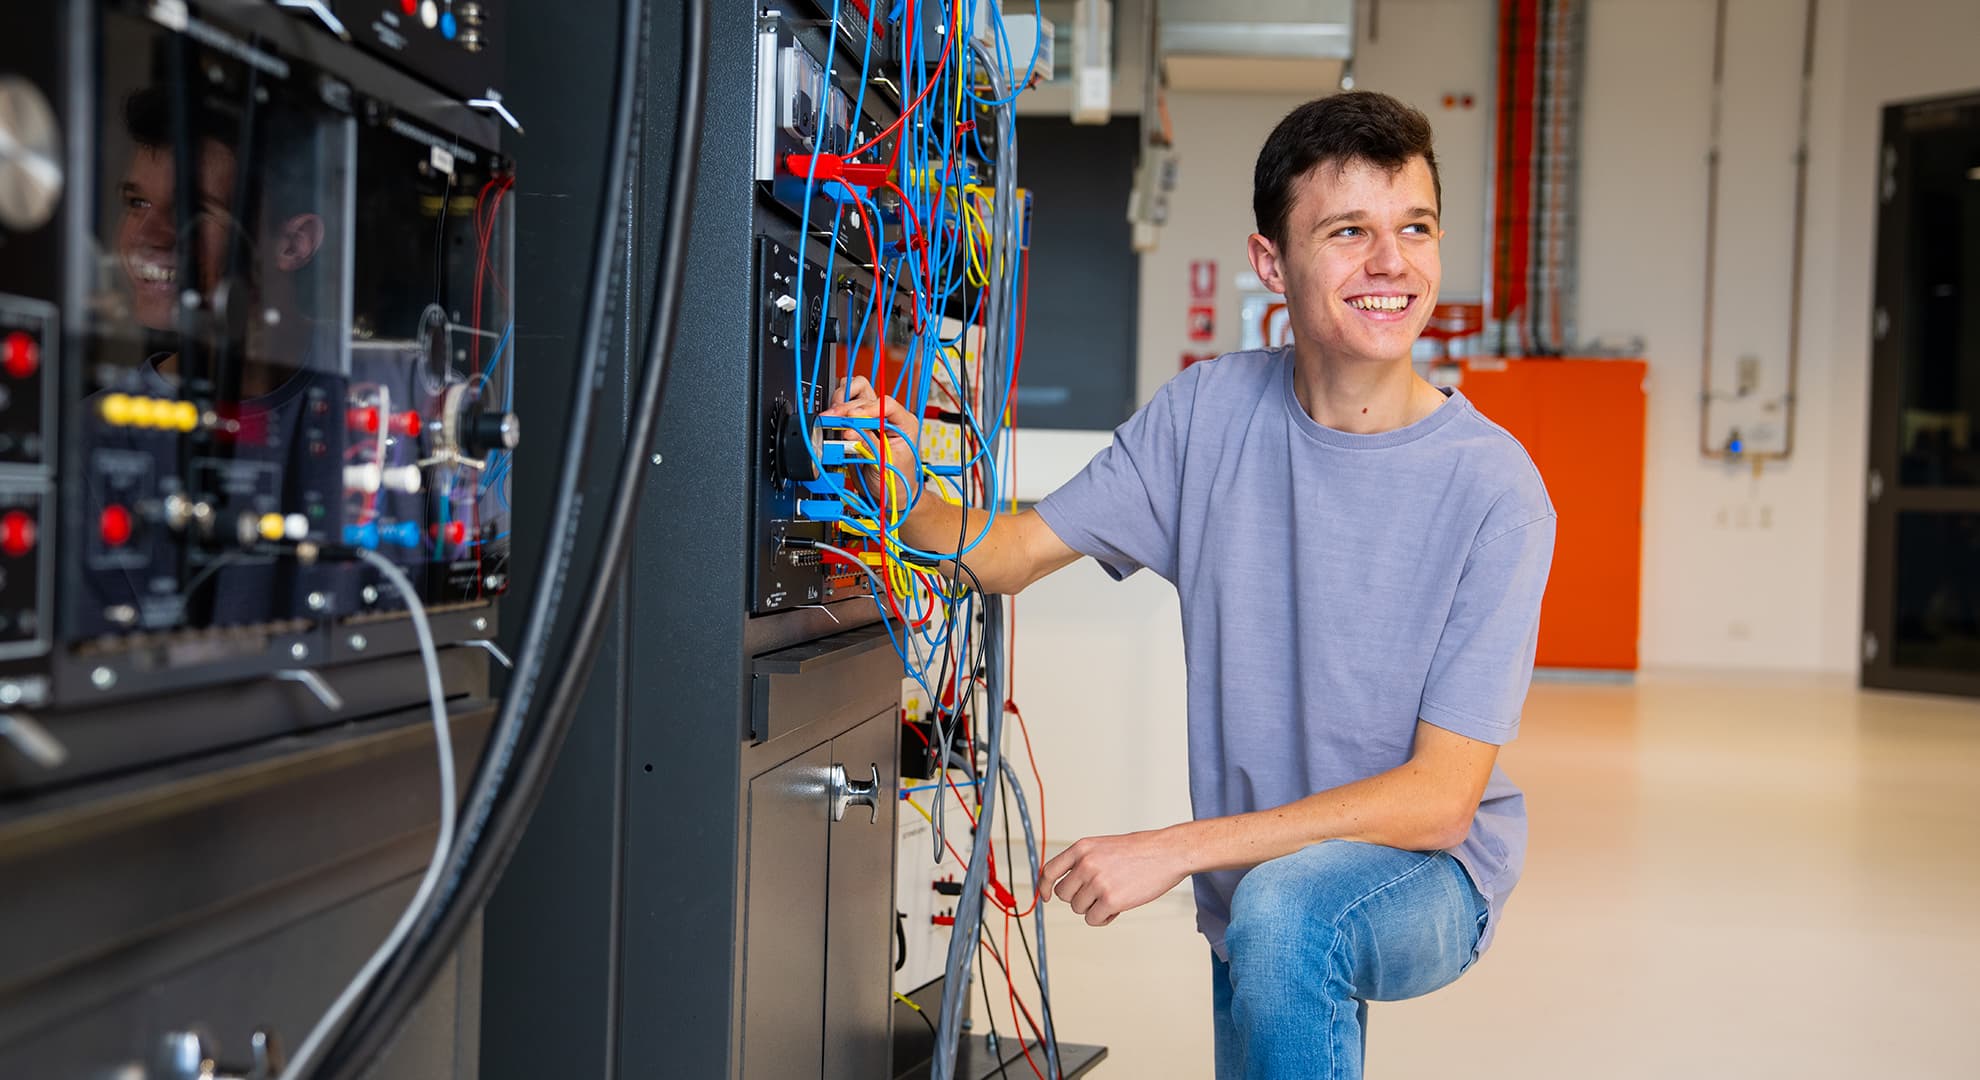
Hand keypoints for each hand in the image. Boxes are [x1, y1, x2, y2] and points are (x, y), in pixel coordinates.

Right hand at [821, 375, 920, 503]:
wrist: (888, 495)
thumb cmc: (895, 481)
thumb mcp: (885, 465)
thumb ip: (869, 446)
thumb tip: (850, 432)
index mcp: (905, 423)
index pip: (886, 404)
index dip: (867, 408)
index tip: (852, 417)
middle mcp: (889, 417)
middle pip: (867, 398)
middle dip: (848, 408)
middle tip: (833, 418)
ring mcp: (872, 419)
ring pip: (857, 394)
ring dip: (842, 403)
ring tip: (832, 416)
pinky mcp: (858, 424)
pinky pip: (847, 408)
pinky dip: (838, 411)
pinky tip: (832, 419)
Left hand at [1039, 829, 1192, 926]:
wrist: (1168, 853)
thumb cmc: (1141, 850)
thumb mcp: (1105, 846)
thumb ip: (1084, 861)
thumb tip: (1068, 885)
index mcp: (1082, 848)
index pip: (1050, 870)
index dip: (1044, 886)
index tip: (1046, 896)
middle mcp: (1086, 864)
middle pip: (1064, 894)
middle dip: (1078, 898)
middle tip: (1098, 894)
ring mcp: (1097, 882)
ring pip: (1078, 908)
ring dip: (1093, 908)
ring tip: (1114, 896)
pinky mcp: (1110, 900)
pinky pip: (1093, 919)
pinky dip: (1104, 918)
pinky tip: (1118, 908)